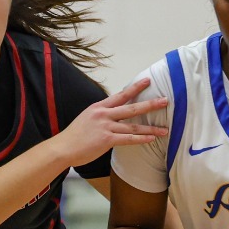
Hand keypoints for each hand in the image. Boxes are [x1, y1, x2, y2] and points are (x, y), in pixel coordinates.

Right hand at [53, 78, 167, 163]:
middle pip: (132, 108)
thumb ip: (102, 116)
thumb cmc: (75, 136)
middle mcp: (104, 114)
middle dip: (150, 104)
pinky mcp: (107, 139)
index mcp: (99, 107)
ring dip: (151, 128)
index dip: (135, 88)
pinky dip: (141, 139)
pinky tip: (152, 139)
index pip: (121, 95)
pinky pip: (128, 139)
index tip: (147, 81)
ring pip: (133, 126)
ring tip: (165, 129)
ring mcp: (106, 127)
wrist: (63, 147)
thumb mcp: (87, 118)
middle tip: (165, 101)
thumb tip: (114, 116)